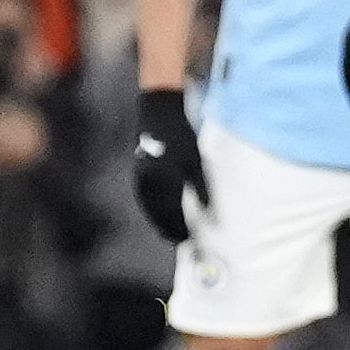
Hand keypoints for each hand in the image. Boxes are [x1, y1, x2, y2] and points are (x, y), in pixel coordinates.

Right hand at [130, 88, 206, 243]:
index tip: (186, 240)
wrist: (159, 110)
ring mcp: (141, 176)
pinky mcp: (140, 170)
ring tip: (168, 229)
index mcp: (161, 182)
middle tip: (177, 239)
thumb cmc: (179, 134)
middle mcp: (147, 182)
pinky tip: (161, 208)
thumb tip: (210, 211)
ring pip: (150, 205)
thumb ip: (200, 187)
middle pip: (157, 213)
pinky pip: (146, 195)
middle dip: (167, 227)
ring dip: (159, 218)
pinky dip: (154, 205)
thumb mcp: (194, 160)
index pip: (168, 214)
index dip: (177, 229)